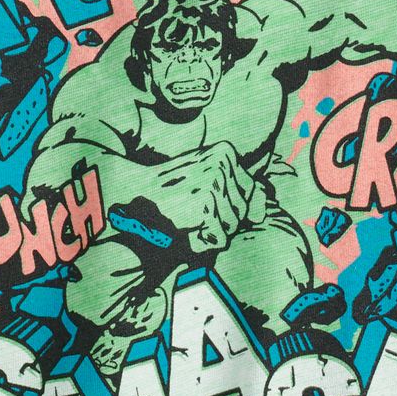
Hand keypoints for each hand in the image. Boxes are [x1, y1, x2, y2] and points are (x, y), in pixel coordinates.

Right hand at [147, 141, 262, 252]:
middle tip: (190, 211)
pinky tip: (183, 228)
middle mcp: (225, 164)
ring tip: (185, 218)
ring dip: (209, 231)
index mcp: (226, 153)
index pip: (253, 190)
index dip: (235, 206)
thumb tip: (264, 210)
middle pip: (242, 212)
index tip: (210, 206)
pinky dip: (200, 242)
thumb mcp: (204, 177)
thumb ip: (236, 189)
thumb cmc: (168, 188)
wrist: (132, 192)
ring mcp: (215, 183)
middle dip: (220, 220)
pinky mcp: (206, 205)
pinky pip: (218, 239)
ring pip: (231, 227)